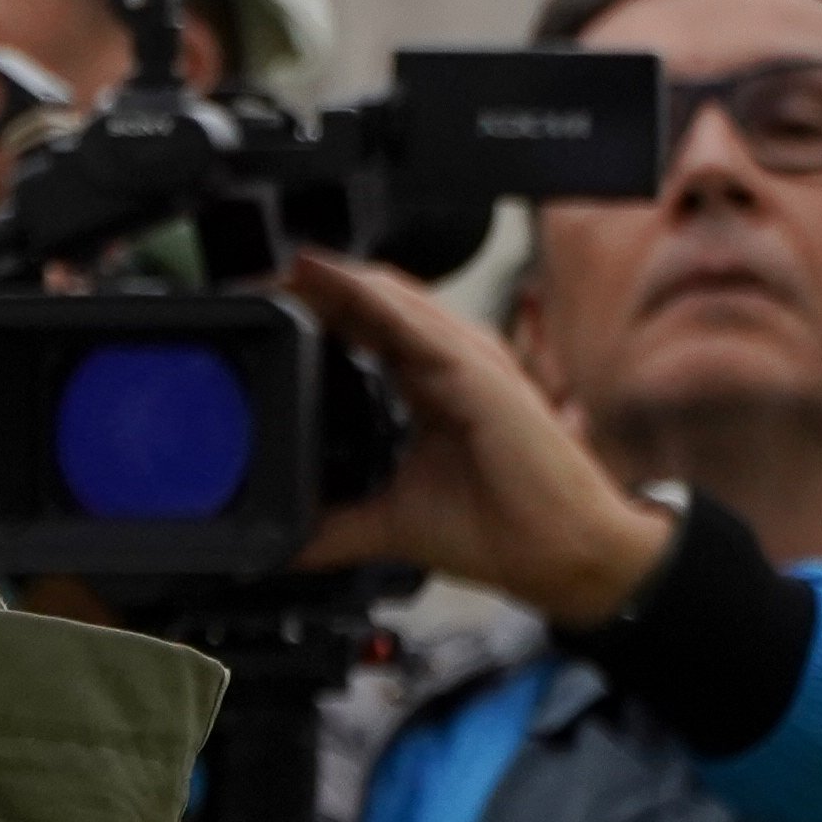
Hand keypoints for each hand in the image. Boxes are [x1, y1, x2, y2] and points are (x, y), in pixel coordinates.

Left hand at [282, 250, 671, 624]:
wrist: (560, 554)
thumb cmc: (499, 530)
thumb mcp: (391, 524)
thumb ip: (336, 527)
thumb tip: (283, 546)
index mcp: (430, 386)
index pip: (367, 331)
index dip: (319, 312)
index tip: (266, 307)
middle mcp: (451, 365)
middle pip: (377, 306)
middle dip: (320, 290)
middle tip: (262, 281)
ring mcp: (470, 364)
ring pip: (397, 303)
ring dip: (342, 283)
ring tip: (292, 268)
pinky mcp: (483, 377)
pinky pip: (424, 329)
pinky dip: (380, 303)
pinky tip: (343, 286)